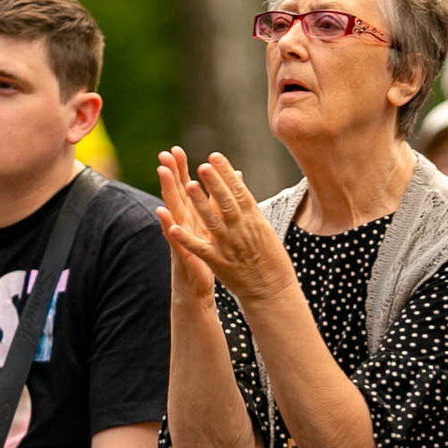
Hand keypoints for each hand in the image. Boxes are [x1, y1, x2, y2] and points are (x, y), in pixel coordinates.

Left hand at [157, 151, 294, 306]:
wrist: (272, 291)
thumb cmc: (270, 259)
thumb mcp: (264, 229)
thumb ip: (249, 208)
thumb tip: (239, 185)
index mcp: (254, 220)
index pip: (239, 192)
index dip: (226, 174)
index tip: (214, 156)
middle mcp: (242, 230)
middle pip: (227, 202)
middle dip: (214, 183)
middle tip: (202, 165)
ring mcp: (230, 247)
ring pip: (213, 221)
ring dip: (200, 203)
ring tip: (188, 185)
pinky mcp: (219, 263)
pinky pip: (201, 249)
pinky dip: (187, 238)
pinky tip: (174, 227)